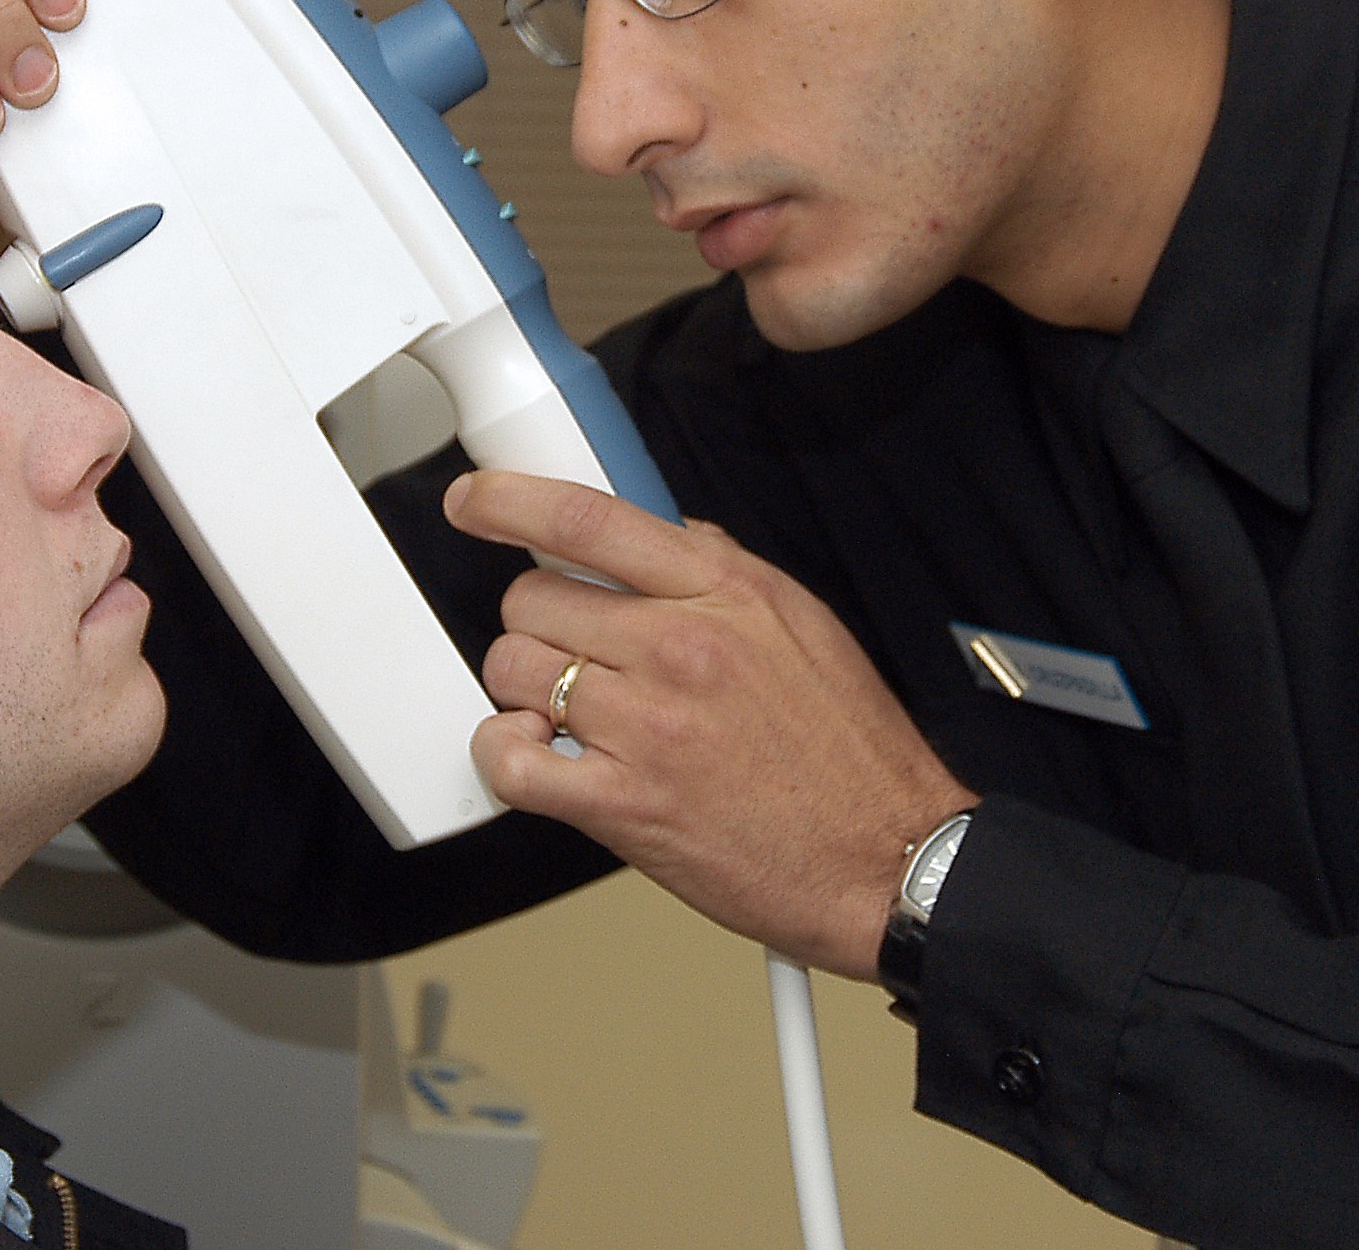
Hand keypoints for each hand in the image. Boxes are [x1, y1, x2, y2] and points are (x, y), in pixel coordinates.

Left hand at [453, 470, 978, 980]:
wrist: (882, 857)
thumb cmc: (850, 752)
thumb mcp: (804, 624)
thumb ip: (723, 570)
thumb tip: (663, 537)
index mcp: (725, 593)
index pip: (588, 520)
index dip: (510, 500)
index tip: (475, 501)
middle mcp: (680, 648)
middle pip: (532, 600)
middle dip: (540, 622)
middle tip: (575, 652)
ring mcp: (646, 727)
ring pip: (513, 672)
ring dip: (526, 690)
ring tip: (572, 712)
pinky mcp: (622, 805)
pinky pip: (511, 761)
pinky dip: (505, 755)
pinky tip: (537, 755)